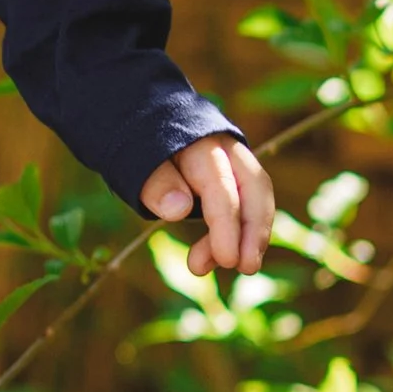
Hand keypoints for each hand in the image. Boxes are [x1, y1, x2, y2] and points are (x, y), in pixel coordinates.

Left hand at [140, 133, 274, 278]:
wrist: (149, 123)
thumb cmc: (144, 145)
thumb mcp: (137, 160)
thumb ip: (157, 183)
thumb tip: (179, 210)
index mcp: (201, 143)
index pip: (221, 185)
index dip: (226, 224)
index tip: (226, 259)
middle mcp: (226, 150)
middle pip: (254, 189)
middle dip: (254, 231)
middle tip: (245, 267)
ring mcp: (234, 163)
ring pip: (255, 200)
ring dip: (247, 238)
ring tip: (225, 266)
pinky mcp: (234, 180)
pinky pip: (245, 207)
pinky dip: (238, 234)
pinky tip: (221, 256)